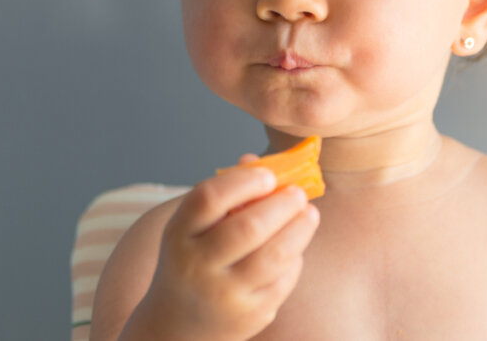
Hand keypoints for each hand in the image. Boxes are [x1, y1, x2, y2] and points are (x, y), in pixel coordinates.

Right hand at [121, 158, 320, 340]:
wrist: (176, 324)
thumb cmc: (192, 259)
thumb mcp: (193, 227)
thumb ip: (224, 194)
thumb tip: (259, 161)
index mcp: (179, 234)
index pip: (208, 199)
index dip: (243, 181)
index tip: (268, 175)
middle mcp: (196, 266)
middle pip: (247, 228)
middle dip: (281, 205)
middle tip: (298, 193)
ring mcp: (223, 295)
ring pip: (272, 257)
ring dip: (299, 230)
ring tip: (310, 213)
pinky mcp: (249, 316)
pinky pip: (282, 281)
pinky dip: (294, 259)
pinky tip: (295, 246)